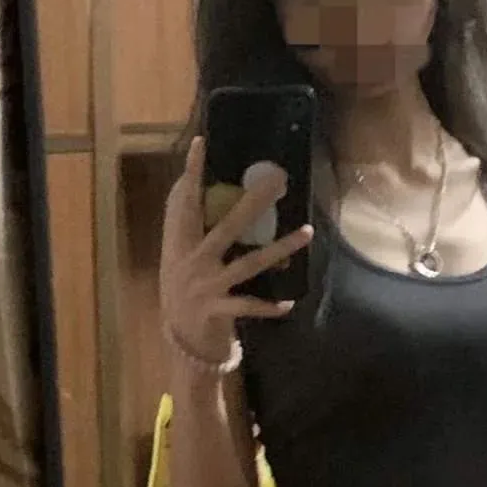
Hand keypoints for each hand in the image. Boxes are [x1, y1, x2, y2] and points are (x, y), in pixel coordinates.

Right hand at [160, 137, 312, 362]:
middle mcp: (191, 262)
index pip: (186, 203)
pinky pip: (249, 306)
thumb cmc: (186, 294)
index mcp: (180, 244)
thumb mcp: (181, 259)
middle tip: (278, 181)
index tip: (202, 143)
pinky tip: (289, 302)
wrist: (180, 344)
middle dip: (253, 203)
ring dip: (280, 249)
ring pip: (249, 264)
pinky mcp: (217, 311)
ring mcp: (205, 287)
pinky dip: (270, 306)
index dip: (193, 174)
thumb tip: (204, 190)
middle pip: (227, 226)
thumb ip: (191, 230)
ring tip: (306, 233)